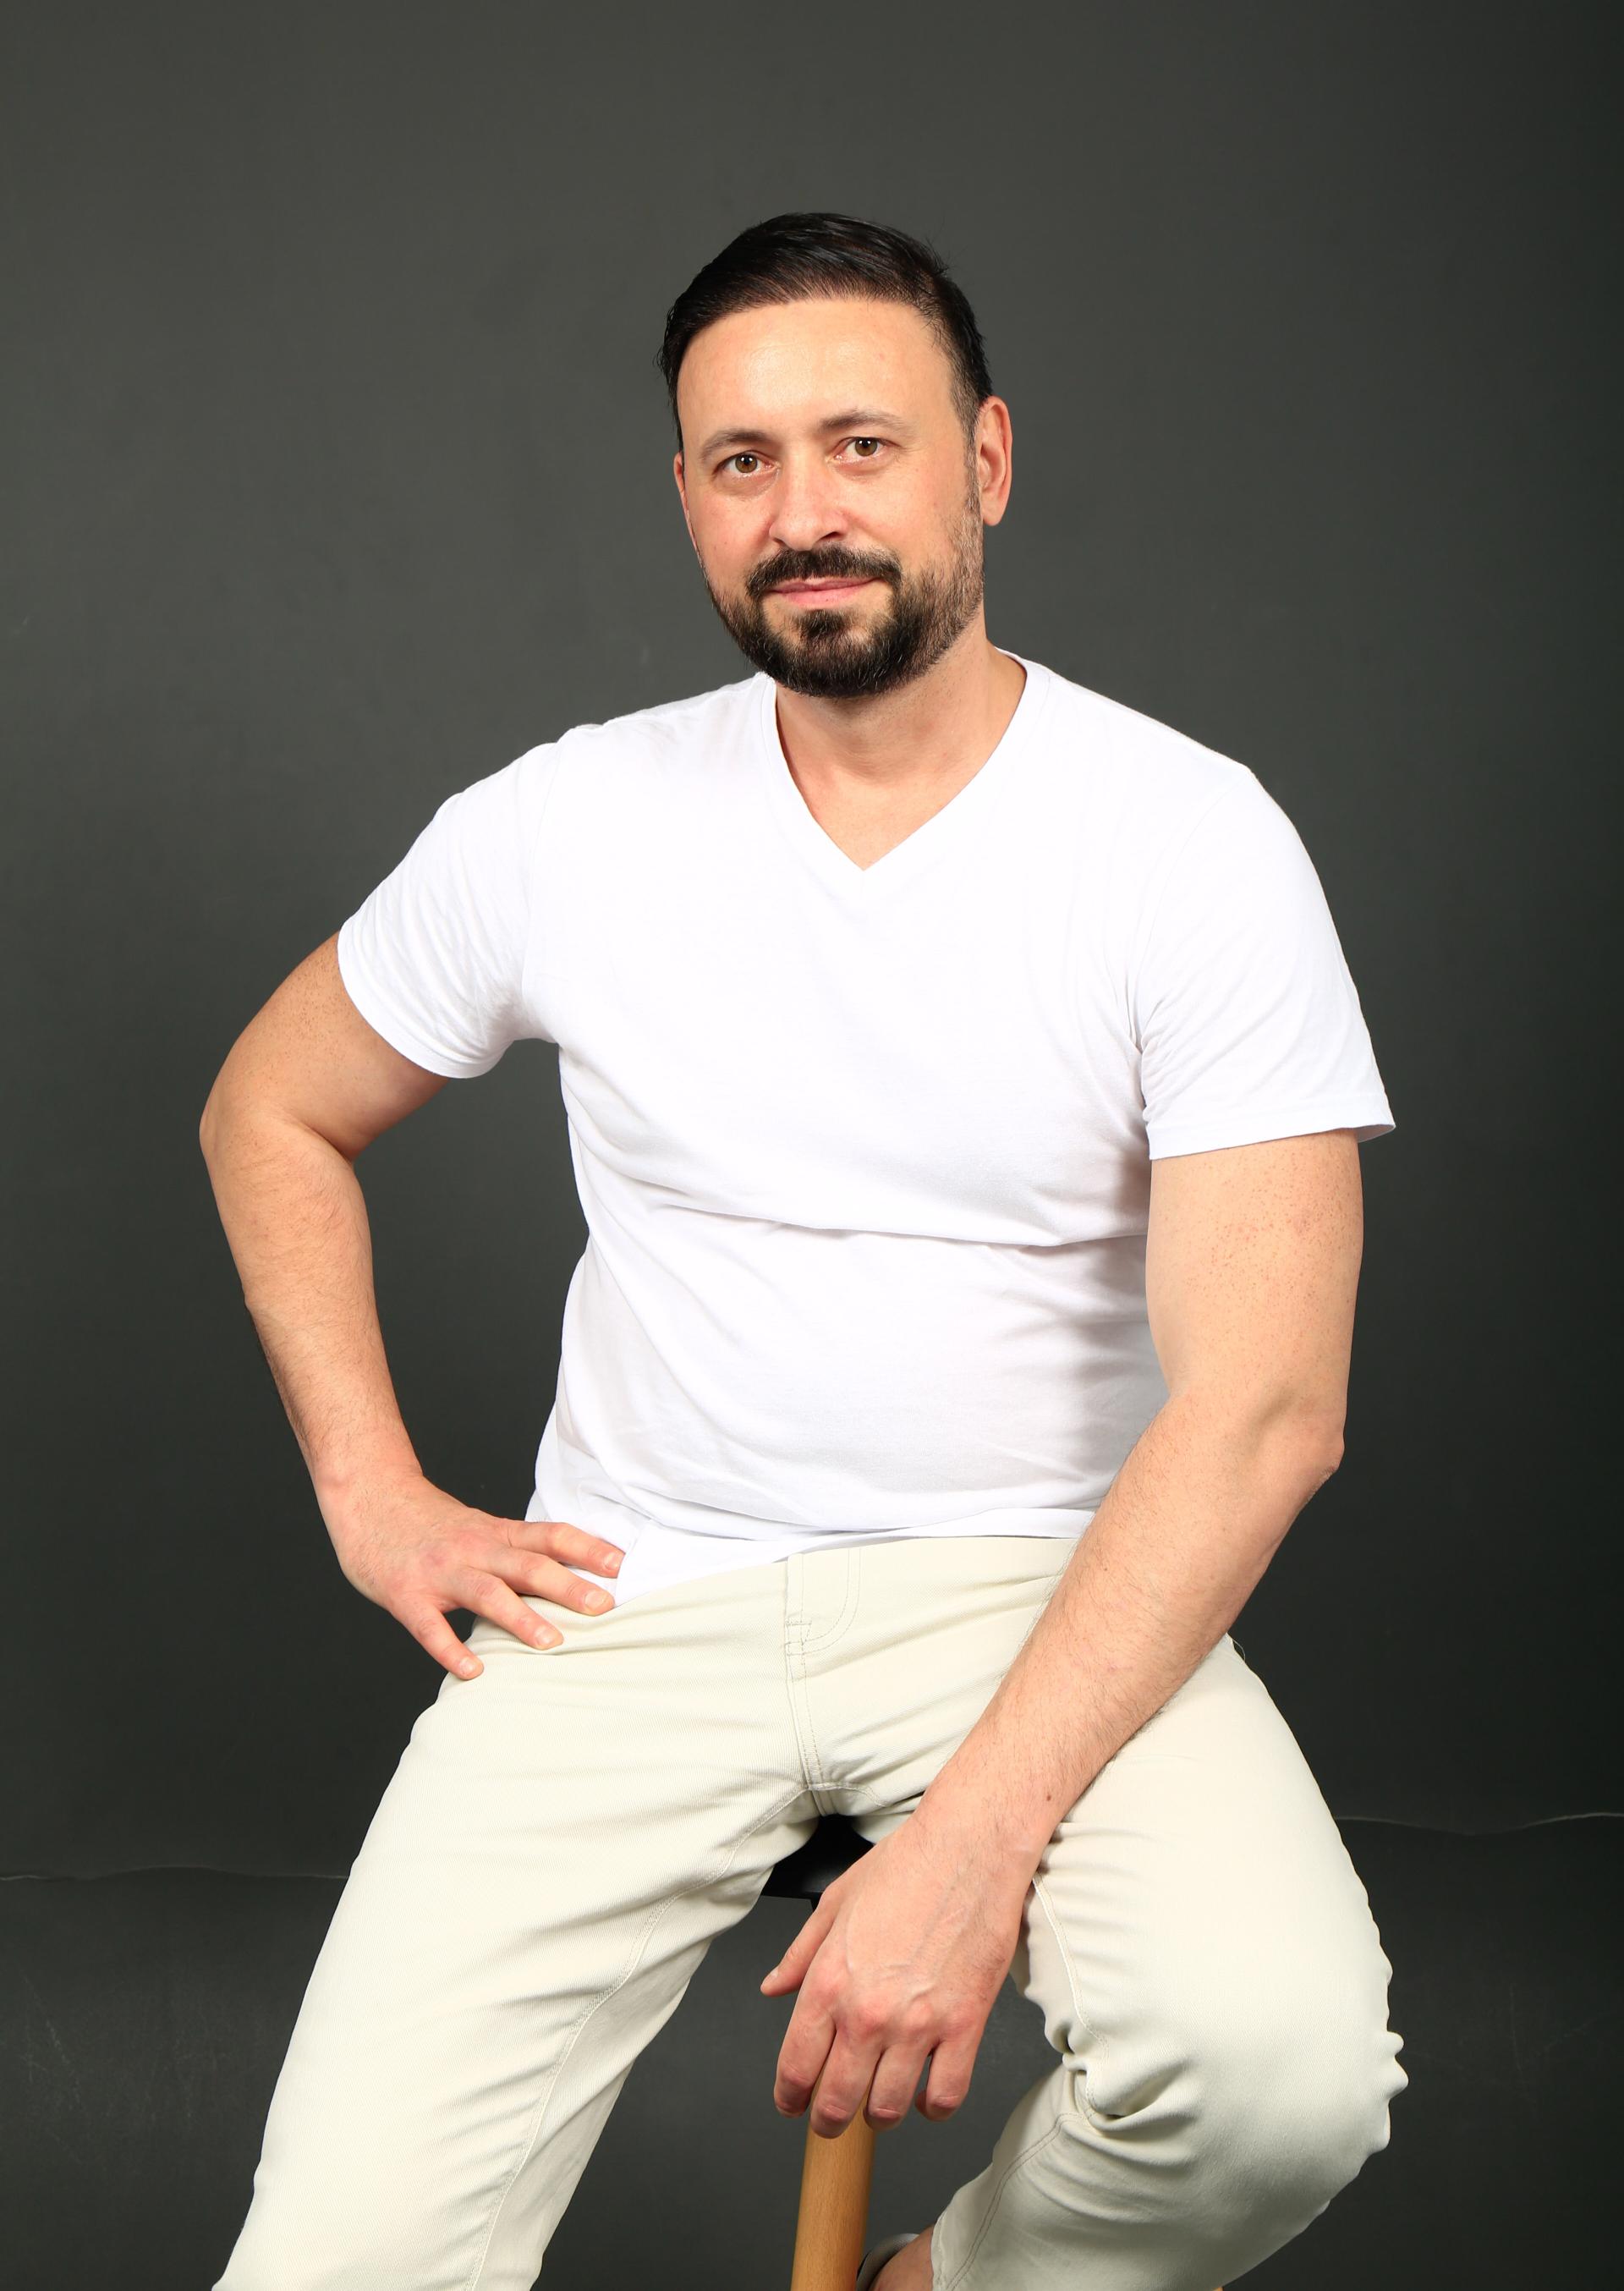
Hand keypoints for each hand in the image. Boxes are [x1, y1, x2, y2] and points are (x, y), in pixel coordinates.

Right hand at [322, 1471, 625, 1676]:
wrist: (368, 1497)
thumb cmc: (429, 1522)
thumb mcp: (479, 1528)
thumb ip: (516, 1550)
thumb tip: (568, 1575)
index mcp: (496, 1533)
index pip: (550, 1536)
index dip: (588, 1549)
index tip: (623, 1565)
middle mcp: (474, 1549)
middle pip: (529, 1565)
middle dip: (569, 1586)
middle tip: (604, 1607)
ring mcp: (440, 1572)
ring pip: (487, 1593)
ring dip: (522, 1618)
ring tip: (552, 1642)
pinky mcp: (406, 1595)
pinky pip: (431, 1627)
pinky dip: (451, 1650)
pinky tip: (473, 1671)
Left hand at [758, 1809, 1033, 2137]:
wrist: (969, 1848)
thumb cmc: (906, 1865)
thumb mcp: (836, 1902)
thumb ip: (800, 1953)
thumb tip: (774, 1987)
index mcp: (829, 1981)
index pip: (795, 2067)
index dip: (789, 2097)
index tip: (793, 2103)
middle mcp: (867, 2012)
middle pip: (835, 2102)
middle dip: (827, 2121)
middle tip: (832, 2118)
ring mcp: (918, 2024)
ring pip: (887, 2109)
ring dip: (878, 2117)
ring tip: (879, 2106)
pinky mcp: (965, 2026)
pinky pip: (945, 2096)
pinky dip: (932, 2109)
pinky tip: (925, 2096)